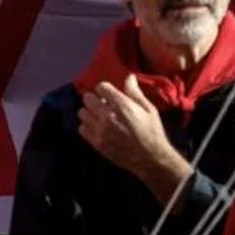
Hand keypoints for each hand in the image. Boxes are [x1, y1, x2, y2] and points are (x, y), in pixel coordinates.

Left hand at [78, 76, 191, 198]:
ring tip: (99, 116)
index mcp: (121, 104)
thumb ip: (135, 92)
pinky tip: (97, 128)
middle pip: (88, 98)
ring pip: (82, 113)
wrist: (151, 158)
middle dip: (95, 98)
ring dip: (89, 112)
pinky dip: (87, 126)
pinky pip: (82, 129)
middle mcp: (107, 115)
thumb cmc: (152, 131)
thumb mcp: (148, 108)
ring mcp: (100, 130)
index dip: (105, 89)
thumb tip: (128, 77)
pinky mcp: (97, 143)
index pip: (101, 87)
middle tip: (103, 104)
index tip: (109, 94)